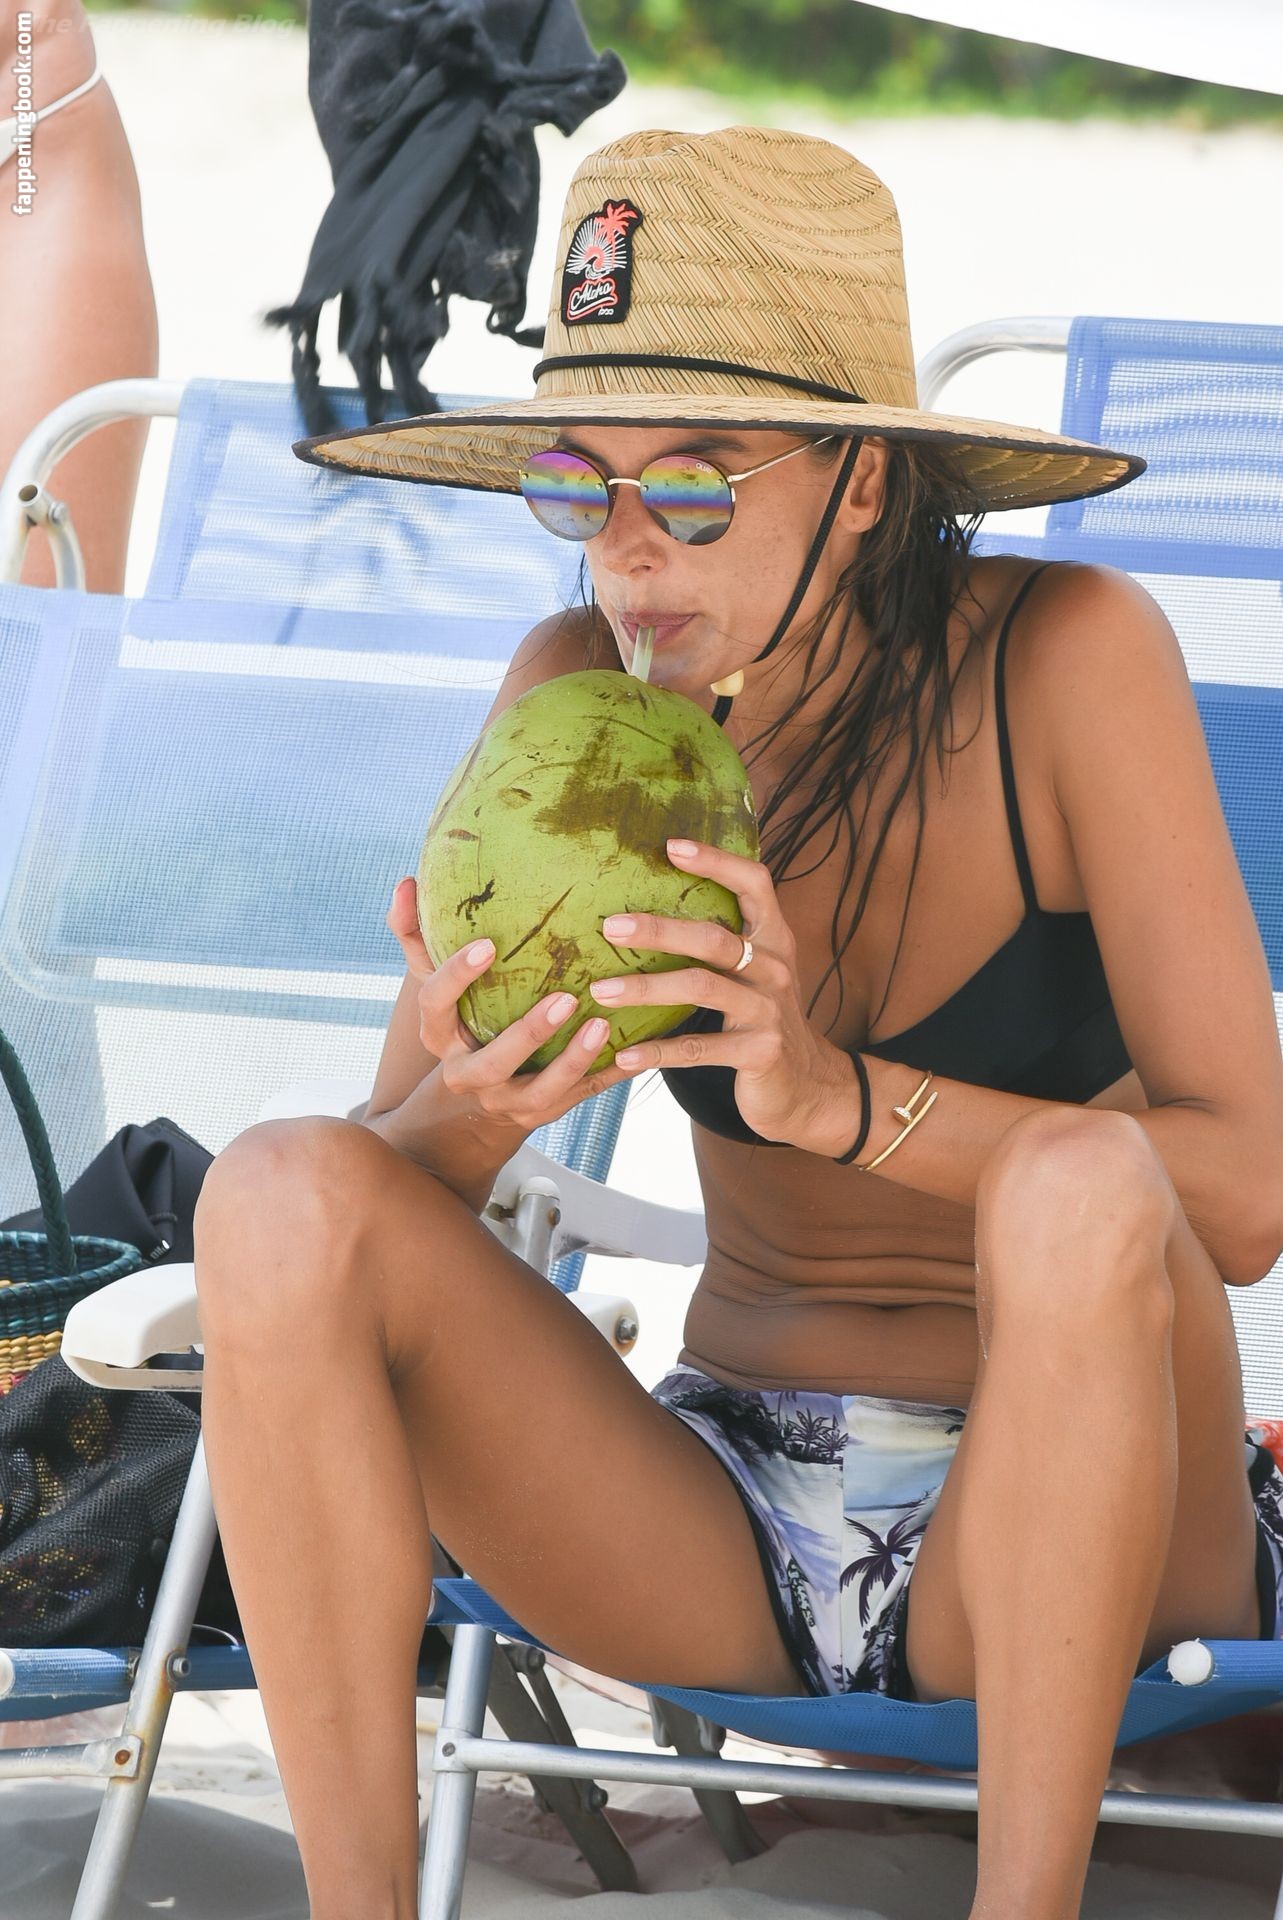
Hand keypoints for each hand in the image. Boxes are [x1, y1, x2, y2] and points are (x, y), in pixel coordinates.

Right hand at [385, 877, 636, 1131]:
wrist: (476, 1099)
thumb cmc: (462, 1018)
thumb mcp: (437, 982)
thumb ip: (418, 935)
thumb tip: (407, 882)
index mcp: (439, 1035)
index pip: (435, 1004)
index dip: (457, 976)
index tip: (487, 945)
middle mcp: (468, 1073)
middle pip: (494, 1062)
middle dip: (529, 1033)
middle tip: (566, 997)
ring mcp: (506, 1099)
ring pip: (540, 1091)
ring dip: (573, 1060)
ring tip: (602, 1025)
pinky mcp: (541, 1111)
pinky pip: (577, 1097)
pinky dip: (606, 1075)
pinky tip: (634, 1053)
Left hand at [588, 839, 856, 1152]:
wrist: (808, 1085)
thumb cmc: (764, 1018)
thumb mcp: (755, 973)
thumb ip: (723, 941)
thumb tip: (650, 909)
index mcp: (774, 939)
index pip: (755, 883)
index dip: (717, 860)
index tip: (671, 846)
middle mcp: (775, 968)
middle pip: (714, 938)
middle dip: (659, 930)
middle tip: (610, 927)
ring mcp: (769, 1012)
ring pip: (701, 989)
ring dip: (645, 989)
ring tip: (601, 991)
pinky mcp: (760, 1053)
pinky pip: (699, 1049)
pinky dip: (658, 1052)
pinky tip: (625, 1054)